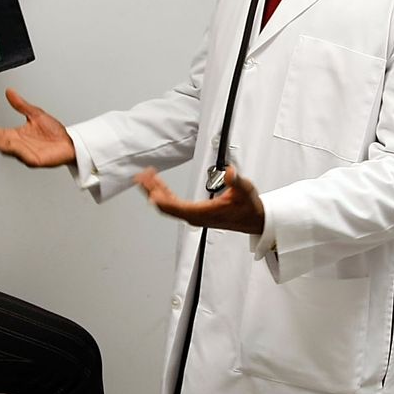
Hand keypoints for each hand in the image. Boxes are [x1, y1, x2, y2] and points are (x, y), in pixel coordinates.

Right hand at [0, 89, 74, 167]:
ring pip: (7, 148)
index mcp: (17, 134)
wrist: (70, 142)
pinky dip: (13, 148)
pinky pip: (21, 153)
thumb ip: (21, 104)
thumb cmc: (55, 132)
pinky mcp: (33, 159)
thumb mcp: (35, 113)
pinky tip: (6, 143)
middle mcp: (19, 144)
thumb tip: (10, 92)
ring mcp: (25, 153)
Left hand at [136, 166, 264, 235]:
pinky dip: (163, 194)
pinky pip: (173, 205)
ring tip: (145, 177)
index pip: (175, 206)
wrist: (253, 220)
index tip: (148, 189)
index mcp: (202, 213)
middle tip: (140, 177)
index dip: (160, 197)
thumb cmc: (248, 207)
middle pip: (165, 206)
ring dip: (154, 191)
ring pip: (167, 206)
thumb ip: (237, 182)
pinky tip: (158, 186)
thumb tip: (230, 173)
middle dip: (151, 191)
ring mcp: (193, 216)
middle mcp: (194, 217)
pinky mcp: (194, 213)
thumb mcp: (245, 190)